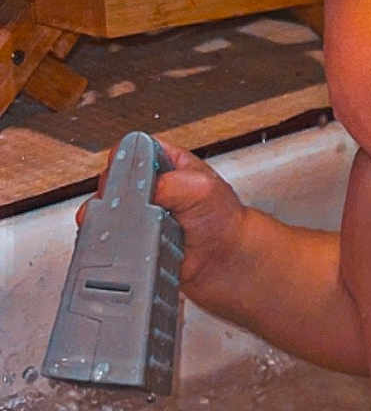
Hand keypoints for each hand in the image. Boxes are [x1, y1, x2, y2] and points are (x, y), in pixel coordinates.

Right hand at [77, 139, 246, 299]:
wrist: (224, 260)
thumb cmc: (222, 219)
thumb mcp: (202, 188)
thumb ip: (170, 183)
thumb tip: (144, 192)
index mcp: (164, 160)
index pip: (130, 150)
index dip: (124, 162)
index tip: (128, 179)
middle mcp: (148, 183)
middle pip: (112, 178)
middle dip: (115, 193)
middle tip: (131, 206)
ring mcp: (138, 210)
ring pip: (106, 207)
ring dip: (111, 217)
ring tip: (132, 225)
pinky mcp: (132, 235)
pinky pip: (110, 234)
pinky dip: (112, 238)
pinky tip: (127, 240)